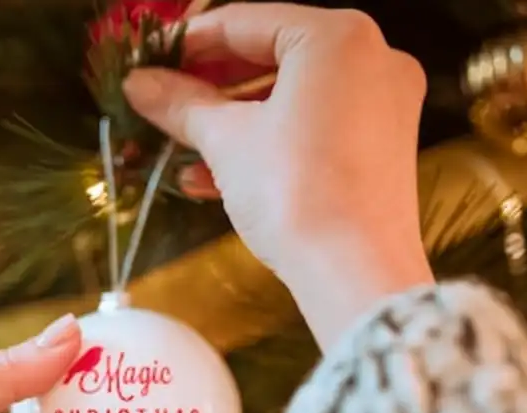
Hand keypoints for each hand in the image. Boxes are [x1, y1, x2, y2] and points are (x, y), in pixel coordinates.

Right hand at [123, 4, 434, 346]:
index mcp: (337, 36)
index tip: (149, 58)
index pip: (245, 22)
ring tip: (182, 145)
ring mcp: (385, 103)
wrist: (353, 273)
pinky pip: (315, 127)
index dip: (188, 42)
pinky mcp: (384, 146)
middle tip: (162, 98)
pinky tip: (216, 176)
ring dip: (233, 120)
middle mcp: (373, 57)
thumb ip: (181, 104)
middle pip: (272, 57)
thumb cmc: (297, 195)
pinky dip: (269, 142)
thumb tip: (140, 84)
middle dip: (211, 85)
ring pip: (292, 97)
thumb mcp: (226, 141)